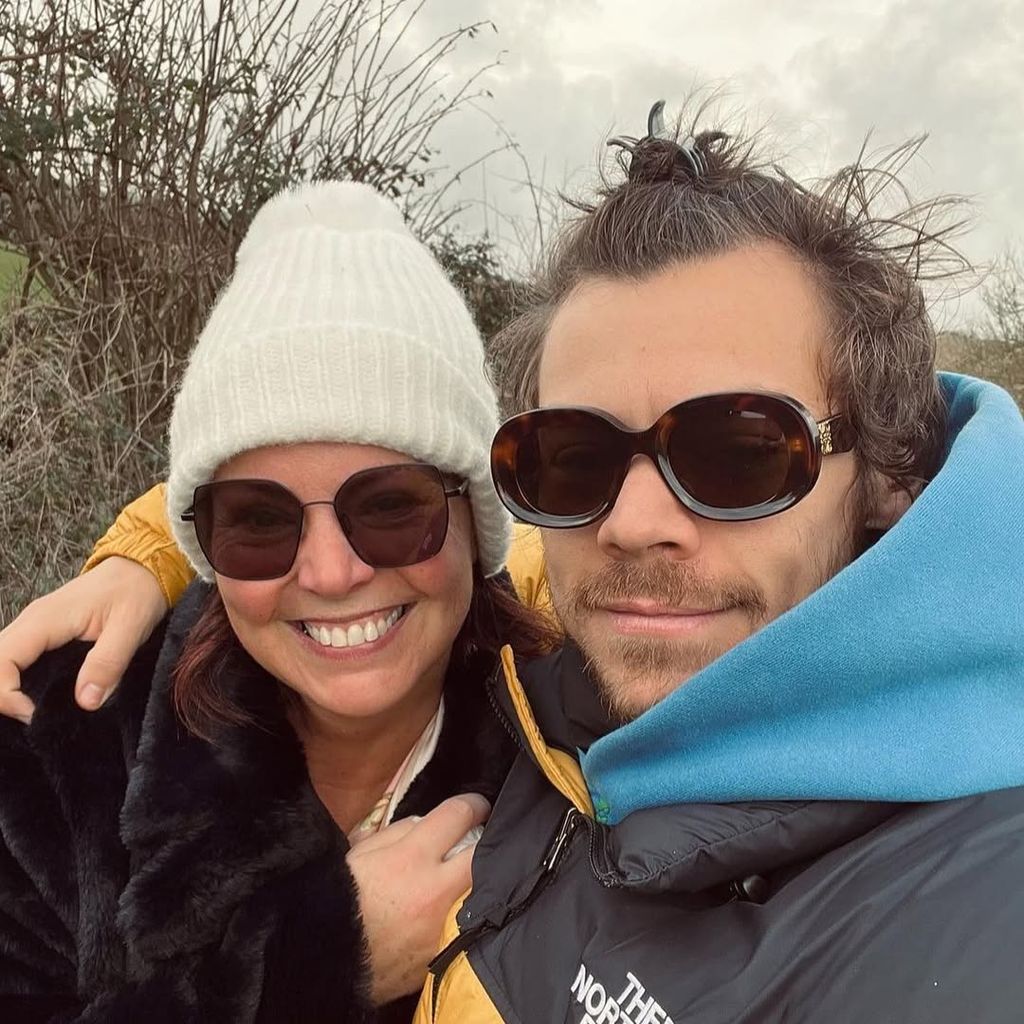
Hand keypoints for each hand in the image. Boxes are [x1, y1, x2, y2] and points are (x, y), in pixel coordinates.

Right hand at [0, 557, 166, 721]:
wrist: (143, 567)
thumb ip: (108, 663)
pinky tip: (44, 697)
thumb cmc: (137, 591)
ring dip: (11, 689)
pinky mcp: (44, 633)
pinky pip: (18, 660)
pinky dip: (21, 681)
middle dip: (4, 696)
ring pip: (3, 662)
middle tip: (36, 718)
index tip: (36, 715)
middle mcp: (30, 622)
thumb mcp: (131, 627)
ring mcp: (34, 627)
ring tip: (39, 712)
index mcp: (45, 620)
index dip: (6, 695)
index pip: (0, 661)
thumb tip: (86, 702)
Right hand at [346, 792, 489, 1004]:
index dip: (472, 804)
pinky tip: (454, 909)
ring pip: (481, 890)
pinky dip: (464, 913)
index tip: (475, 806)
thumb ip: (398, 832)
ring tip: (463, 875)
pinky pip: (467, 924)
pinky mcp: (445, 954)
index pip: (459, 815)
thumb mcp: (360, 854)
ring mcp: (444, 925)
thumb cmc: (338, 903)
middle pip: (482, 852)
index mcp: (411, 858)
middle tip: (477, 838)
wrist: (326, 962)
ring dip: (476, 878)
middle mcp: (435, 890)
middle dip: (483, 840)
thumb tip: (426, 824)